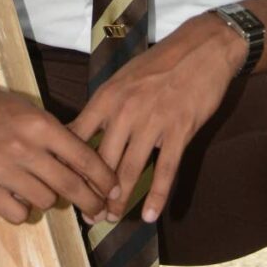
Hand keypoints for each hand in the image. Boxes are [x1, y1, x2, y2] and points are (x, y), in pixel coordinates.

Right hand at [0, 65, 120, 224]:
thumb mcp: (31, 111)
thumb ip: (56, 137)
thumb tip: (85, 167)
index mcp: (40, 124)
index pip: (83, 158)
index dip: (104, 178)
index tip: (114, 190)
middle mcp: (24, 148)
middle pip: (69, 185)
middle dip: (91, 201)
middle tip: (100, 211)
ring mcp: (2, 170)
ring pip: (45, 201)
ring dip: (51, 199)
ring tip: (46, 190)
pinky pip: (18, 214)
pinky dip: (24, 209)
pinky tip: (21, 196)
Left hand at [66, 13, 246, 224]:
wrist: (201, 49)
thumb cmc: (160, 63)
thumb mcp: (123, 77)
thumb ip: (105, 105)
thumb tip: (83, 130)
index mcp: (108, 96)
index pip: (78, 136)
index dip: (69, 164)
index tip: (65, 184)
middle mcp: (125, 111)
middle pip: (102, 161)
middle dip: (93, 192)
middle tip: (89, 214)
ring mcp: (153, 122)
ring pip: (130, 171)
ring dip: (120, 200)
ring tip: (112, 218)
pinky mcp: (179, 131)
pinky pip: (165, 171)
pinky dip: (157, 196)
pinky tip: (150, 215)